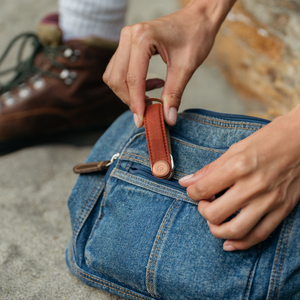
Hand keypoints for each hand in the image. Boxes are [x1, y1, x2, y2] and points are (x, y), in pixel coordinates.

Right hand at [103, 0, 234, 126]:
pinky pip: (119, 70)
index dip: (136, 103)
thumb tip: (167, 118)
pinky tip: (149, 85)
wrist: (198, 18)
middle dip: (130, 100)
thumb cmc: (196, 35)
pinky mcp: (127, 44)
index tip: (142, 121)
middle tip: (148, 112)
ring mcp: (126, 39)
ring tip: (151, 96)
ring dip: (129, 93)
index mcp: (143, 38)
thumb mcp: (186, 67)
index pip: (133, 78)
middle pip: (117, 78)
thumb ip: (174, 94)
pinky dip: (130, 83)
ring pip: (114, 75)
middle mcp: (129, 36)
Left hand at [179, 107, 299, 250]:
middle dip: (203, 211)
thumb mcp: (235, 149)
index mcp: (238, 166)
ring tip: (213, 222)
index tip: (193, 190)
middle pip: (215, 214)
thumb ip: (210, 169)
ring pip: (235, 230)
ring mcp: (269, 200)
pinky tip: (229, 242)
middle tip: (204, 203)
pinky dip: (241, 243)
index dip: (192, 192)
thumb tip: (186, 181)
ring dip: (217, 230)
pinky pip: (260, 234)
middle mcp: (253, 186)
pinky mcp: (282, 209)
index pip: (203, 189)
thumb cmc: (268, 140)